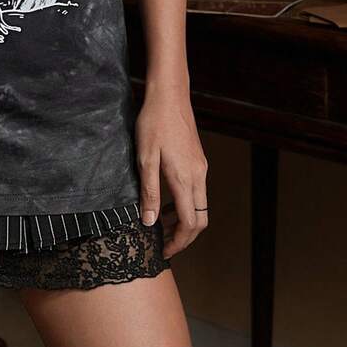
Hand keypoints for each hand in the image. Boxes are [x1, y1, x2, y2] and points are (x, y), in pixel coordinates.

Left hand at [135, 86, 207, 258]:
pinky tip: (165, 201)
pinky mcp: (198, 160)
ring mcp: (200, 168)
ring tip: (160, 224)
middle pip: (200, 220)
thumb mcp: (145, 158)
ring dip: (183, 220)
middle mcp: (198, 176)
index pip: (190, 224)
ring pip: (199, 206)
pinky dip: (184, 204)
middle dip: (184, 237)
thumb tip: (149, 222)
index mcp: (185, 179)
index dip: (178, 242)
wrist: (169, 95)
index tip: (164, 251)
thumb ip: (149, 192)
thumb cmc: (154, 123)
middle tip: (163, 243)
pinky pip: (196, 191)